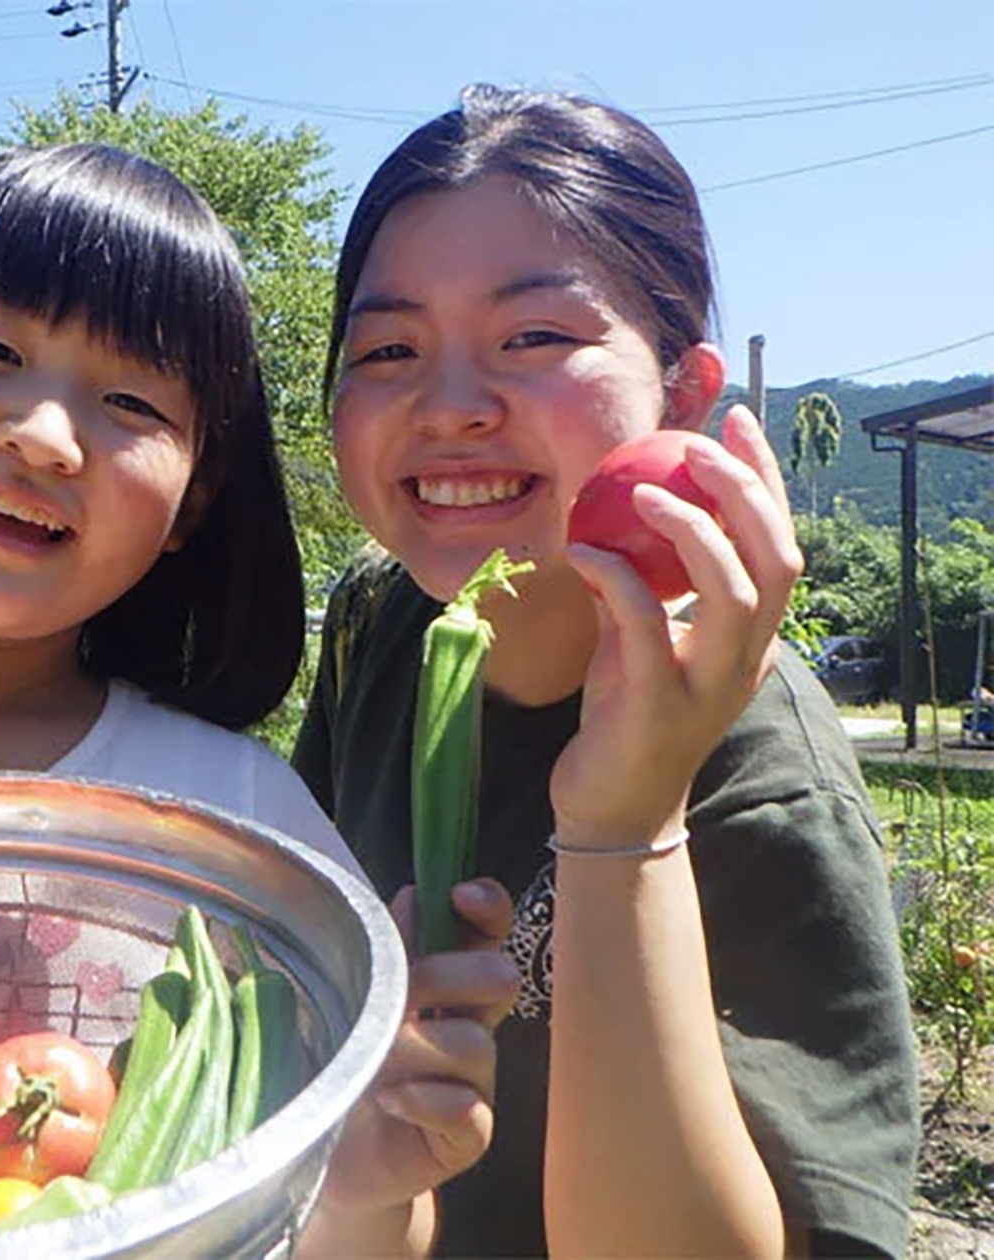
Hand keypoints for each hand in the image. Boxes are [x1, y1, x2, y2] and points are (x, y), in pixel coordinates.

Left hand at [319, 879, 517, 1210]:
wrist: (333, 1153)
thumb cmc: (346, 1065)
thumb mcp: (358, 999)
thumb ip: (389, 951)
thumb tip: (415, 895)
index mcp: (447, 986)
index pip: (487, 935)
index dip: (488, 909)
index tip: (461, 895)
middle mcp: (471, 1028)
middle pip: (500, 977)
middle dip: (446, 975)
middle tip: (399, 996)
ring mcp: (476, 1083)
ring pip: (476, 1042)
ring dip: (416, 1046)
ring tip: (373, 1063)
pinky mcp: (469, 1136)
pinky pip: (468, 1107)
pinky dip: (422, 1098)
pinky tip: (387, 1100)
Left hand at [553, 405, 802, 846]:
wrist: (614, 806)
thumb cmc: (625, 713)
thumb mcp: (637, 637)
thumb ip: (639, 584)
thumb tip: (611, 517)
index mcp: (754, 637)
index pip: (779, 543)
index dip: (764, 479)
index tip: (735, 422)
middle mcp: (747, 658)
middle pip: (777, 561)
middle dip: (746, 491)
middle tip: (698, 444)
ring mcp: (710, 685)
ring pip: (734, 594)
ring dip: (695, 532)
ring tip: (649, 491)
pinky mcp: (661, 706)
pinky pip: (648, 628)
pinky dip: (619, 581)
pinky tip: (584, 553)